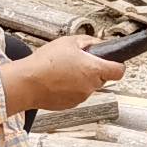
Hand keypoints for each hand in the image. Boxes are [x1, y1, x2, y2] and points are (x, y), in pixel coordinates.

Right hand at [2, 36, 125, 113]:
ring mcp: (81, 97)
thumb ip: (88, 42)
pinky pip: (76, 94)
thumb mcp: (68, 42)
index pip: (119, 70)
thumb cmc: (44, 63)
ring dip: (80, 79)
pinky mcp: (70, 104)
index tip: (114, 61)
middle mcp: (90, 86)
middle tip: (78, 61)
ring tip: (63, 70)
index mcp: (94, 69)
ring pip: (88, 86)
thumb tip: (96, 43)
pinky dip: (70, 88)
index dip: (117, 64)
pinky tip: (58, 80)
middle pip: (102, 78)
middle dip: (93, 70)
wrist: (26, 83)